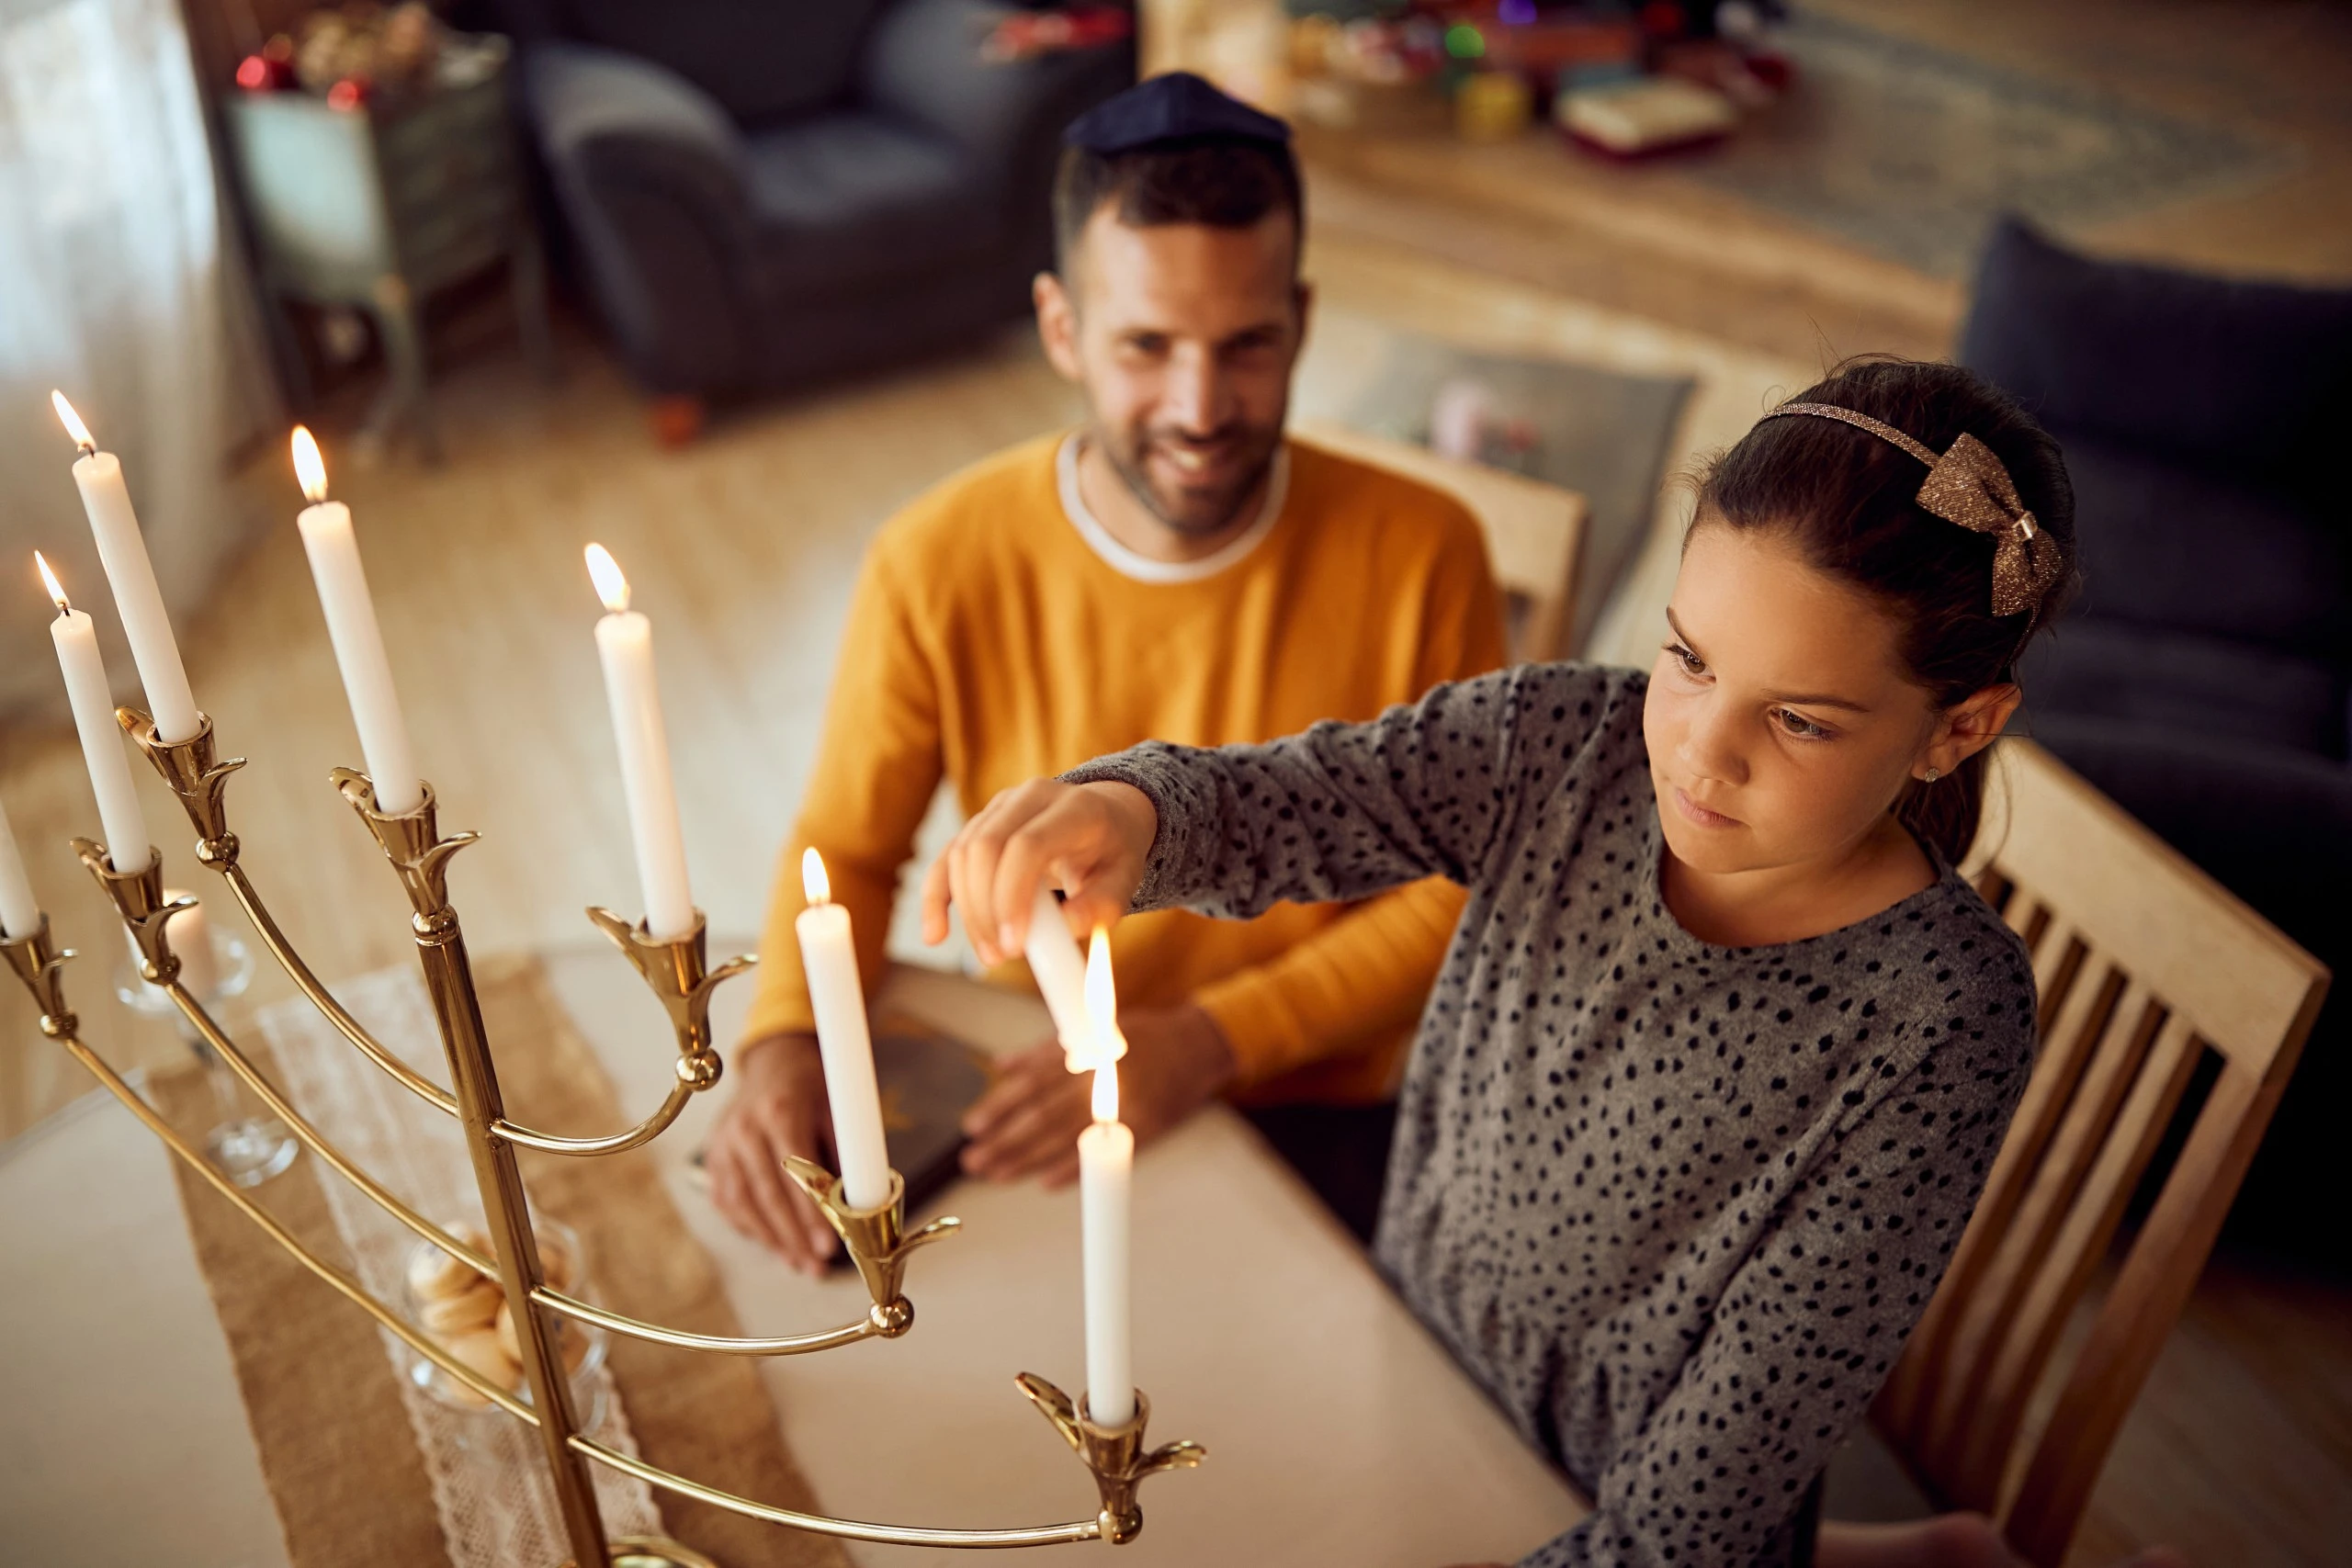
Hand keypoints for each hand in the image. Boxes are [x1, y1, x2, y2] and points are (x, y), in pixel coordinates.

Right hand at [704, 1033, 841, 1274]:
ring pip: (744, 1204)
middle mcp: (745, 1127)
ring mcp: (723, 1143)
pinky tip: (773, 1243)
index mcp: (780, 1111)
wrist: (771, 1062)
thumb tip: (861, 1201)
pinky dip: (749, 1227)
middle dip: (793, 1236)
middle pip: (767, 1195)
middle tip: (816, 1263)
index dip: (810, 1213)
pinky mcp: (712, 1156)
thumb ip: (844, 1153)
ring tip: (799, 1262)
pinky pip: (726, 1201)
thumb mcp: (835, 1108)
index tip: (828, 1244)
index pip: (794, 1173)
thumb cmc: (809, 1086)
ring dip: (772, 1239)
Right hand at [920, 778, 1157, 964]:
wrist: (1105, 819)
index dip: (1012, 895)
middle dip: (985, 908)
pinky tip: (935, 934)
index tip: (1014, 944)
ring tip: (991, 953)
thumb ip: (1102, 905)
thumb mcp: (1126, 879)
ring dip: (968, 911)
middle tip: (1001, 955)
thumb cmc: (1113, 854)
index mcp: (1074, 808)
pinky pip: (947, 858)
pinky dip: (936, 897)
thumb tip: (1068, 924)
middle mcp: (1032, 796)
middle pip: (986, 847)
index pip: (1027, 844)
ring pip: (962, 854)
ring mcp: (1001, 806)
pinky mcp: (979, 823)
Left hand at [960, 1003, 1237, 1186]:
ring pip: (1068, 1139)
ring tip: (996, 1175)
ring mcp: (1126, 1106)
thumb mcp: (1093, 1029)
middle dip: (1006, 1141)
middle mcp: (1103, 1079)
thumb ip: (1045, 1050)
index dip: (1001, 1105)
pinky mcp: (1146, 1127)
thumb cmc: (1141, 1036)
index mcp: (1087, 1050)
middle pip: (1045, 1116)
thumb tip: (1000, 1065)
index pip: (1034, 1082)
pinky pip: (1105, 1154)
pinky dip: (1074, 1170)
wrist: (1200, 1045)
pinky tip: (1044, 1183)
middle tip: (974, 1160)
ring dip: (1028, 1160)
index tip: (973, 1125)